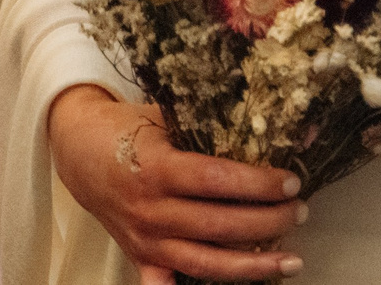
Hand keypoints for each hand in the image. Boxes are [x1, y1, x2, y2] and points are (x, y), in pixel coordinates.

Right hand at [48, 85, 305, 279]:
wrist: (80, 151)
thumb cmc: (131, 129)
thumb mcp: (171, 115)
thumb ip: (220, 122)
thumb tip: (286, 122)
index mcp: (158, 168)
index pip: (216, 181)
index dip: (257, 184)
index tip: (291, 181)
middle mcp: (151, 210)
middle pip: (218, 225)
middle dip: (268, 222)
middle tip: (300, 211)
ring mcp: (144, 240)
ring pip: (203, 263)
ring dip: (252, 266)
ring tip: (292, 261)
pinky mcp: (140, 257)